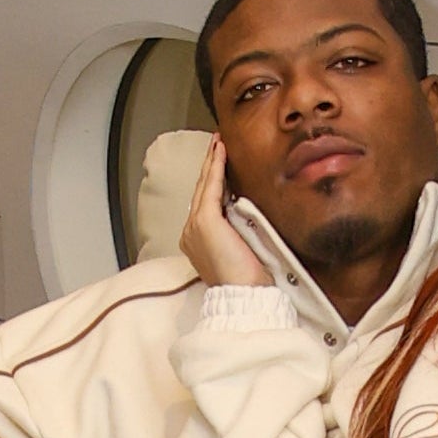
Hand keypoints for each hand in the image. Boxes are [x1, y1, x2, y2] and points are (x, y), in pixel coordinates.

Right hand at [181, 138, 267, 291]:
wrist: (243, 294)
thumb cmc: (247, 281)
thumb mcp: (241, 251)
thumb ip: (238, 230)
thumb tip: (247, 211)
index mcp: (198, 241)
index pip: (205, 204)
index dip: (212, 181)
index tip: (220, 163)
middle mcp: (190, 232)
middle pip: (201, 191)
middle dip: (209, 166)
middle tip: (216, 144)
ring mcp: (194, 226)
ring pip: (204, 186)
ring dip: (212, 162)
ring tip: (218, 142)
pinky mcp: (204, 221)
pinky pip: (211, 187)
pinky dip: (216, 167)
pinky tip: (221, 151)